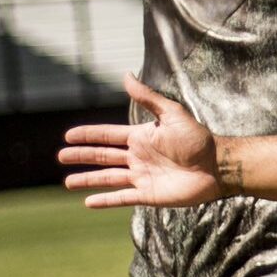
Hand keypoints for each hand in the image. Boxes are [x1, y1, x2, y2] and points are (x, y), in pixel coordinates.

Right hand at [59, 74, 229, 208]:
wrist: (216, 166)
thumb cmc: (197, 138)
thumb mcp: (171, 114)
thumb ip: (147, 97)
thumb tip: (125, 75)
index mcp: (141, 137)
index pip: (108, 135)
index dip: (88, 135)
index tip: (68, 136)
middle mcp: (138, 157)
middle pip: (103, 157)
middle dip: (82, 156)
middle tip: (60, 156)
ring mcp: (142, 177)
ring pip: (108, 178)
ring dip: (88, 179)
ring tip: (67, 182)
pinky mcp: (148, 195)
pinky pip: (122, 198)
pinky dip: (106, 200)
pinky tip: (89, 202)